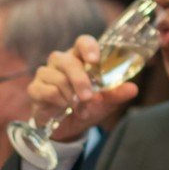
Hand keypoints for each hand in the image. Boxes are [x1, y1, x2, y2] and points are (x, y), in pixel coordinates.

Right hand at [25, 34, 142, 142]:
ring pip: (56, 76)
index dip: (88, 47)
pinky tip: (63, 108)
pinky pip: (45, 89)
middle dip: (80, 80)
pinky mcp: (35, 88)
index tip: (94, 60)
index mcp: (81, 58)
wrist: (69, 127)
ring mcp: (46, 73)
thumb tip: (132, 89)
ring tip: (78, 107)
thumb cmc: (88, 107)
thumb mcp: (106, 102)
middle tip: (88, 97)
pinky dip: (57, 100)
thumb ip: (117, 94)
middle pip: (68, 61)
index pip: (83, 42)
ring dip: (70, 95)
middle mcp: (62, 61)